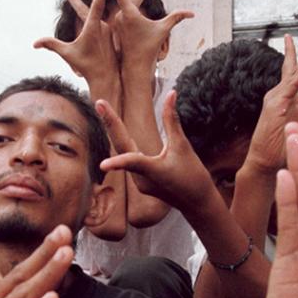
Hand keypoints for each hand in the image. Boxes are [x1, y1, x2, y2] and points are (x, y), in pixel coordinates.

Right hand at [34, 0, 119, 87]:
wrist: (107, 78)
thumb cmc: (86, 67)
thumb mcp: (67, 54)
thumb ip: (51, 45)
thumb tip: (34, 43)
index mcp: (93, 26)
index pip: (97, 3)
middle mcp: (103, 25)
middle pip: (97, 6)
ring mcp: (109, 30)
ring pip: (99, 19)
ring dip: (99, 14)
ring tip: (103, 1)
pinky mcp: (112, 35)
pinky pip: (106, 26)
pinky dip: (103, 24)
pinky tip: (106, 24)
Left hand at [97, 90, 215, 215]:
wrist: (197, 203)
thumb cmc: (193, 176)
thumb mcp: (183, 147)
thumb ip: (172, 120)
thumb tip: (171, 93)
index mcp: (152, 172)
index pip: (133, 163)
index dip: (118, 163)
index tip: (102, 165)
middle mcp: (141, 179)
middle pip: (122, 147)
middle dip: (110, 123)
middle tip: (100, 102)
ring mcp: (138, 182)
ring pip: (124, 152)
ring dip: (115, 130)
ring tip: (103, 108)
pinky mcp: (139, 182)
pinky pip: (129, 159)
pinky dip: (124, 142)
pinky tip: (115, 126)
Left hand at [104, 0, 192, 73]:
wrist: (135, 66)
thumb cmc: (148, 49)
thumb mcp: (163, 30)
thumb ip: (177, 18)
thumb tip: (193, 13)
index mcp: (129, 14)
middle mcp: (121, 15)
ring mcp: (119, 20)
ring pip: (128, 0)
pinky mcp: (120, 26)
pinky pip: (125, 9)